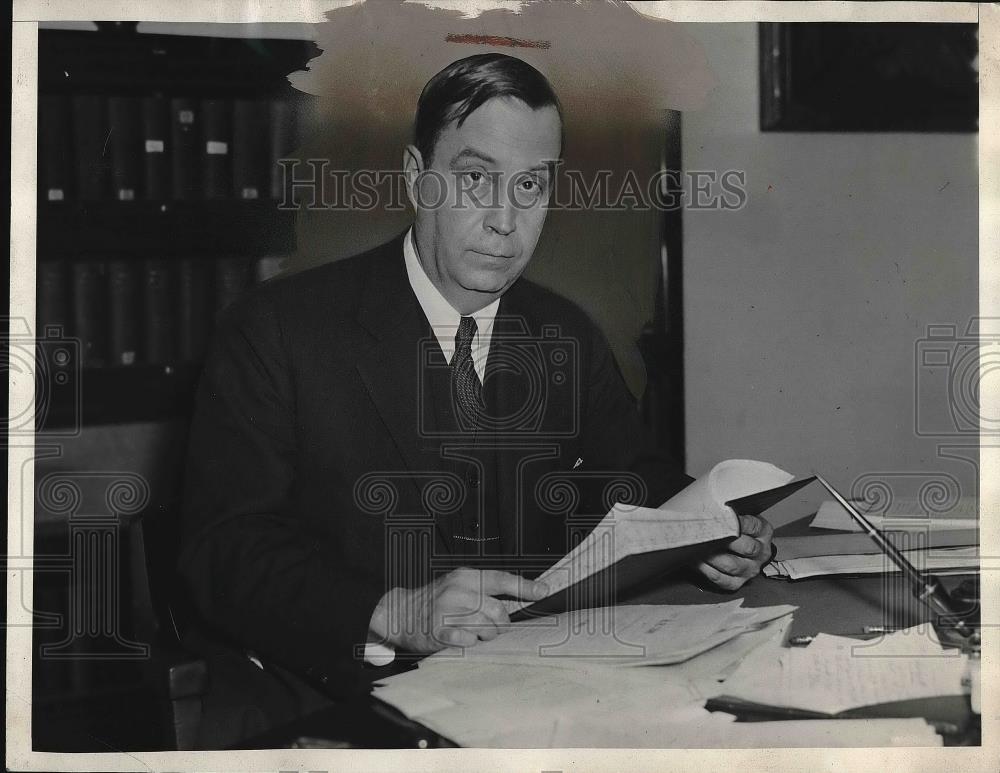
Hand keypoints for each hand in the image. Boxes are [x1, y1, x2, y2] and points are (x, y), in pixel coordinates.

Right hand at [368, 568, 548, 652]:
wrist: (400, 612)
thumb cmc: (436, 601)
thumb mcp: (459, 586)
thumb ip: (485, 591)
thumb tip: (521, 598)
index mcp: (465, 577)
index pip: (501, 579)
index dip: (524, 586)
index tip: (543, 591)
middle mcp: (457, 590)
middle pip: (497, 610)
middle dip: (501, 625)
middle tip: (494, 629)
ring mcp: (446, 610)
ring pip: (484, 627)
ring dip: (486, 636)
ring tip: (476, 635)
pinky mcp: (438, 631)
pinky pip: (467, 641)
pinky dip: (470, 644)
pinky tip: (463, 640)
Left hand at [696, 514, 774, 590]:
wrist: (740, 549)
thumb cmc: (735, 529)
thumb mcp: (740, 516)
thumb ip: (730, 514)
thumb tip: (710, 509)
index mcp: (763, 532)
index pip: (752, 526)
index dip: (735, 522)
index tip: (720, 517)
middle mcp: (760, 553)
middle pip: (746, 548)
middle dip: (725, 540)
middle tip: (708, 533)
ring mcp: (750, 569)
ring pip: (733, 565)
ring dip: (713, 557)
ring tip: (699, 548)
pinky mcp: (737, 582)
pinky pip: (723, 580)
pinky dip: (709, 571)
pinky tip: (699, 563)